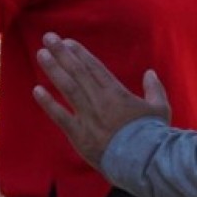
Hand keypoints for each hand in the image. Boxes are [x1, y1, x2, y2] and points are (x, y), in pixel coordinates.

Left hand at [33, 33, 170, 168]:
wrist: (141, 159)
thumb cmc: (152, 132)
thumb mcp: (160, 107)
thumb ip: (154, 88)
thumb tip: (149, 73)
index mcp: (116, 92)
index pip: (94, 67)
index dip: (79, 53)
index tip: (67, 42)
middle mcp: (99, 99)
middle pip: (77, 72)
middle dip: (62, 54)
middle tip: (48, 37)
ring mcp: (87, 116)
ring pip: (67, 88)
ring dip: (53, 70)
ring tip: (41, 54)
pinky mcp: (79, 135)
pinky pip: (60, 116)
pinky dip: (48, 103)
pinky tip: (36, 90)